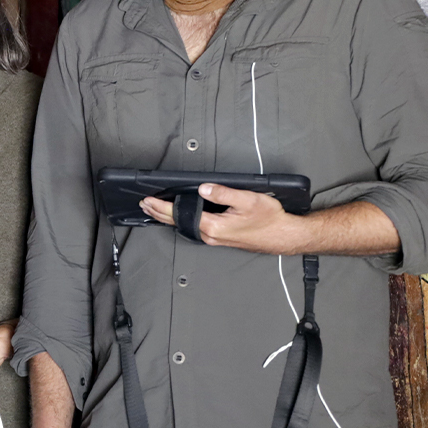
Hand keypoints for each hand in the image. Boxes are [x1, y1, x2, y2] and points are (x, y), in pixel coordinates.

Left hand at [139, 184, 307, 253]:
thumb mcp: (247, 200)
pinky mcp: (220, 239)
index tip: (148, 200)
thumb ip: (222, 193)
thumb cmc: (269, 219)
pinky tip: (179, 217)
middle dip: (158, 213)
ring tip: (155, 210)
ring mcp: (214, 239)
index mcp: (213, 226)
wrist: (283, 236)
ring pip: (185, 226)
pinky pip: (194, 228)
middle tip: (144, 204)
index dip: (161, 207)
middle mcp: (210, 235)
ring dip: (169, 218)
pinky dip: (182, 221)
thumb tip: (202, 189)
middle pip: (178, 223)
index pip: (179, 214)